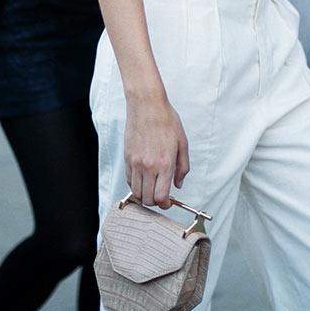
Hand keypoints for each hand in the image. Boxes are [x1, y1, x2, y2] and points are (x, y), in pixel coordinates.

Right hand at [124, 93, 189, 208]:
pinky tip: (143, 179)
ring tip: (151, 189)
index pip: (161, 197)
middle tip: (161, 197)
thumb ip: (182, 167)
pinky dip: (135, 185)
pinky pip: (129, 180)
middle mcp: (148, 166)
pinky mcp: (127, 158)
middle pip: (147, 199)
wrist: (147, 106)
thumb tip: (178, 184)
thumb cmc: (166, 121)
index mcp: (165, 163)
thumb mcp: (182, 144)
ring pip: (136, 192)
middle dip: (155, 203)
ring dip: (144, 195)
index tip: (168, 203)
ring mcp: (136, 163)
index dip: (165, 205)